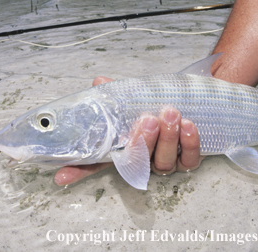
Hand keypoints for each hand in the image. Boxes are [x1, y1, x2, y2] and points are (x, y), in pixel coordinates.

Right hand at [54, 76, 203, 185]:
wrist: (195, 97)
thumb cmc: (160, 101)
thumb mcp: (137, 93)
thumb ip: (118, 91)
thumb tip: (99, 82)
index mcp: (123, 145)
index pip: (95, 162)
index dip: (78, 171)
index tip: (62, 176)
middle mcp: (142, 157)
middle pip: (136, 162)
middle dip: (141, 141)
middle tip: (147, 119)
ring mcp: (164, 160)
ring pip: (162, 163)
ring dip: (167, 139)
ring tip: (170, 113)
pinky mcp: (189, 159)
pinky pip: (189, 160)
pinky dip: (189, 143)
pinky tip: (188, 125)